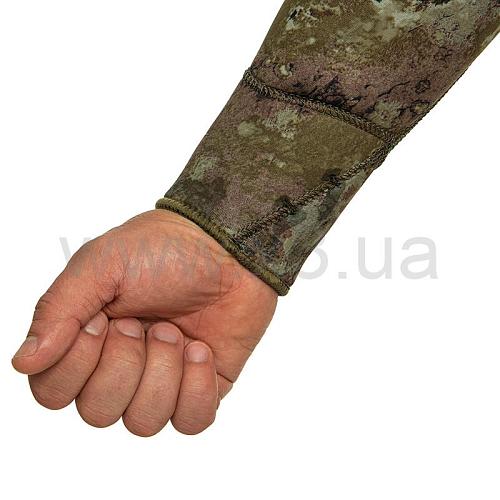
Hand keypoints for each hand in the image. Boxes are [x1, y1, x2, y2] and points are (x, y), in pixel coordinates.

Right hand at [12, 210, 276, 435]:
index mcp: (88, 338)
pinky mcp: (202, 386)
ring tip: (175, 331)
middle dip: (125, 364)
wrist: (228, 247)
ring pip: (144, 422)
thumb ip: (58, 310)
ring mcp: (163, 378)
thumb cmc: (164, 249)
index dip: (76, 363)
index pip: (53, 390)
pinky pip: (191, 421)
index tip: (102, 320)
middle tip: (144, 322)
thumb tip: (24, 362)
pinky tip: (201, 350)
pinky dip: (196, 388)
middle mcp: (121, 365)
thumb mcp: (101, 264)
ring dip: (162, 372)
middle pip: (98, 411)